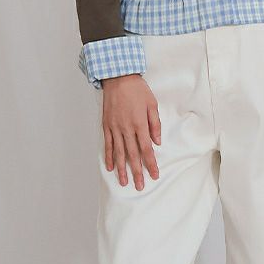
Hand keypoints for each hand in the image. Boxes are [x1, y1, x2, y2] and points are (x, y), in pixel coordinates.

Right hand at [100, 74, 160, 190]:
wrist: (118, 77)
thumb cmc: (137, 89)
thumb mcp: (152, 104)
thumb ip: (155, 124)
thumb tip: (157, 141)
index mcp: (139, 124)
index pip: (146, 149)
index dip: (150, 163)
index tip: (154, 175)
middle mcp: (126, 128)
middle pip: (132, 155)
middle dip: (137, 172)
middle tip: (139, 186)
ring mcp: (115, 128)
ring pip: (118, 153)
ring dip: (122, 169)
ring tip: (124, 182)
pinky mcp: (106, 125)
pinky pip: (108, 144)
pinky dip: (109, 156)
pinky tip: (110, 166)